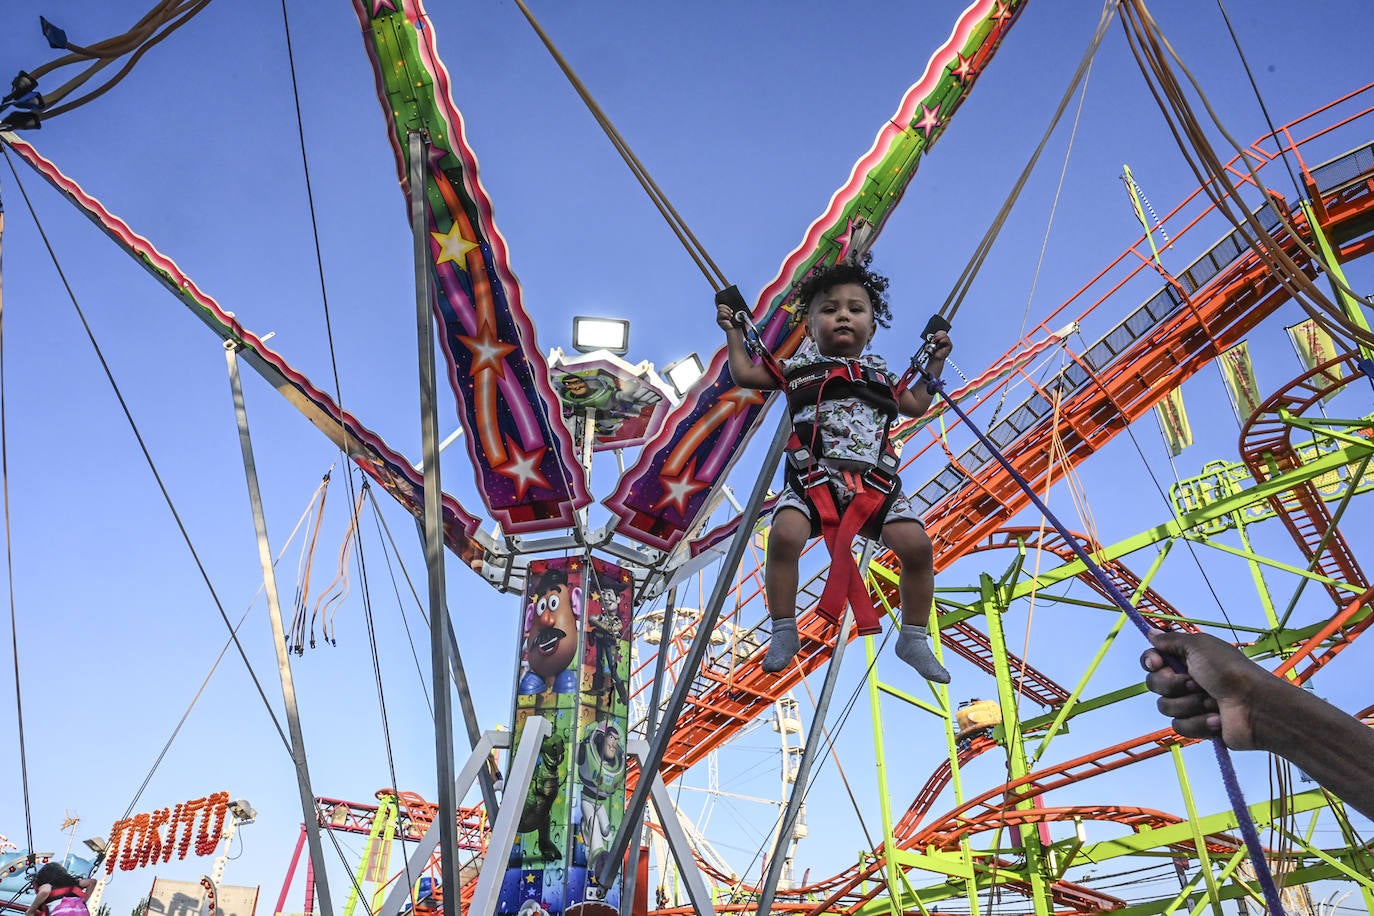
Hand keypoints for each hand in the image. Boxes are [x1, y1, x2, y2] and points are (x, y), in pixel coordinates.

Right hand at [715, 285, 747, 331]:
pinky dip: (726, 315)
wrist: (737, 329)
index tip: (717, 291)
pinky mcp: (718, 319)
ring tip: (731, 315)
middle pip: (720, 304)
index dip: (717, 295)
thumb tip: (733, 300)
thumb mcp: (737, 311)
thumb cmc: (738, 321)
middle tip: (731, 311)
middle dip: (726, 306)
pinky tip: (729, 318)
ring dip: (727, 311)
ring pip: (720, 308)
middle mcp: (721, 312)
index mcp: (726, 309)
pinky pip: (720, 313)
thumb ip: (734, 306)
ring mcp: (719, 316)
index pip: (720, 301)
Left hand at [928, 330, 951, 359]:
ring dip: (939, 338)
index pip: (942, 332)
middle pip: (943, 332)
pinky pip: (947, 340)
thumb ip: (934, 338)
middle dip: (938, 335)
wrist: (935, 358)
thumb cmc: (933, 351)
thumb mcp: (932, 343)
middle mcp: (945, 340)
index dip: (937, 333)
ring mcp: (948, 342)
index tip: (933, 336)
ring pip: (945, 335)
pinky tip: (939, 343)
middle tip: (934, 339)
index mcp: (942, 338)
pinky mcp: (950, 345)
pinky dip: (942, 340)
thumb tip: (933, 335)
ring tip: (935, 342)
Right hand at [1141, 630, 1271, 749]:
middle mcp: (1186, 680)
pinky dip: (1200, 722)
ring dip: (1190, 704)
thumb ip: (1171, 641)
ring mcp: (1191, 704)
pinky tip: (1218, 718)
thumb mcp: (1200, 646)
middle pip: (1154, 684)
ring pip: (1166, 707)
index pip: (1151, 660)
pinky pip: (1180, 726)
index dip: (1151, 662)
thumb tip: (1151, 633)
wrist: (1256, 706)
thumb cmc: (1231, 672)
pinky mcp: (1198, 726)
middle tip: (1197, 683)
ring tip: (1213, 702)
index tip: (1157, 663)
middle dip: (1174, 685)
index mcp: (1186, 659)